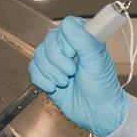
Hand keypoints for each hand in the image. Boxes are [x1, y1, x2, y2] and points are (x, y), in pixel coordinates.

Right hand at [28, 16, 127, 136]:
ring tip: (65, 82)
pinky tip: (55, 87)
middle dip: (58, 60)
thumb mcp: (97, 60)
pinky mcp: (47, 75)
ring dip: (51, 72)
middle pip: (49, 41)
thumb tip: (68, 24)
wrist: (97, 112)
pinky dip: (42, 80)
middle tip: (72, 72)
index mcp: (84, 39)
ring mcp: (56, 61)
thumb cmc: (103, 86)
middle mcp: (68, 48)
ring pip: (39, 55)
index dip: (65, 40)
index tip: (73, 53)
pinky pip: (33, 69)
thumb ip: (84, 40)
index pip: (65, 26)